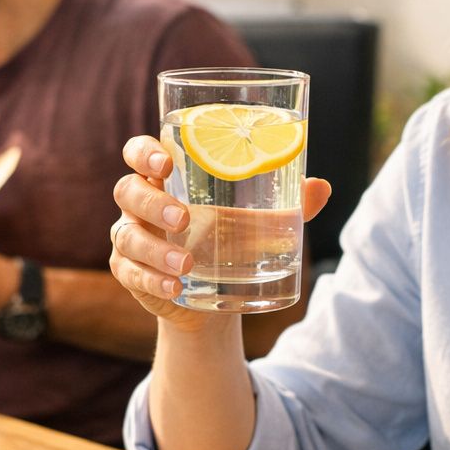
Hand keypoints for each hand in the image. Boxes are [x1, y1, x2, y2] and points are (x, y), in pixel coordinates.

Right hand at [108, 136, 330, 330]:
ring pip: (127, 236)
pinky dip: (152, 281)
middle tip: (184, 218)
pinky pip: (131, 274)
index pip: (138, 152)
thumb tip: (321, 187)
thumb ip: (288, 204)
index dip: (144, 153)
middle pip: (127, 190)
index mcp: (165, 178)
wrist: (215, 296)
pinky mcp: (130, 273)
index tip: (166, 163)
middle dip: (151, 202)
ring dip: (155, 249)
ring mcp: (131, 238)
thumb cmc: (232, 239)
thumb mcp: (258, 221)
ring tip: (187, 264)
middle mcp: (140, 204)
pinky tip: (174, 287)